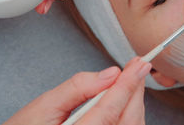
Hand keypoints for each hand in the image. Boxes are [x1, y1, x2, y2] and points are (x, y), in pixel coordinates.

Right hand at [3, 57, 150, 124]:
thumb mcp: (44, 106)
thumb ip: (78, 88)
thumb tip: (109, 74)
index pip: (110, 109)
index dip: (128, 84)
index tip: (139, 64)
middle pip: (127, 120)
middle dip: (135, 91)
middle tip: (138, 67)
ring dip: (133, 103)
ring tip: (130, 80)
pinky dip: (128, 116)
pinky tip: (123, 101)